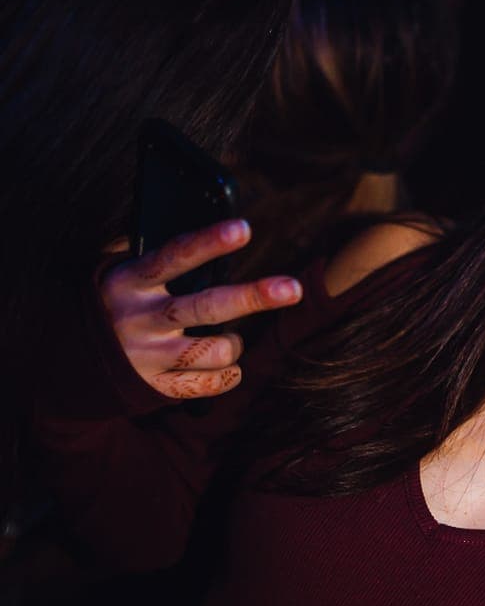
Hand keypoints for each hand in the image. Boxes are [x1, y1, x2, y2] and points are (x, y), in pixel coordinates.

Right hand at [98, 220, 301, 400]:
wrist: (72, 361)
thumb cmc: (111, 303)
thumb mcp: (117, 271)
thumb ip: (152, 254)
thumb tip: (195, 219)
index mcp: (130, 281)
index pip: (175, 256)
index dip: (210, 242)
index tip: (244, 228)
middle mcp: (141, 319)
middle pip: (206, 306)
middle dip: (253, 297)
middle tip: (292, 288)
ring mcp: (149, 356)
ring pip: (214, 350)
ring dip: (235, 343)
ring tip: (231, 339)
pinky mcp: (157, 386)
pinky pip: (210, 384)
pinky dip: (228, 375)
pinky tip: (225, 364)